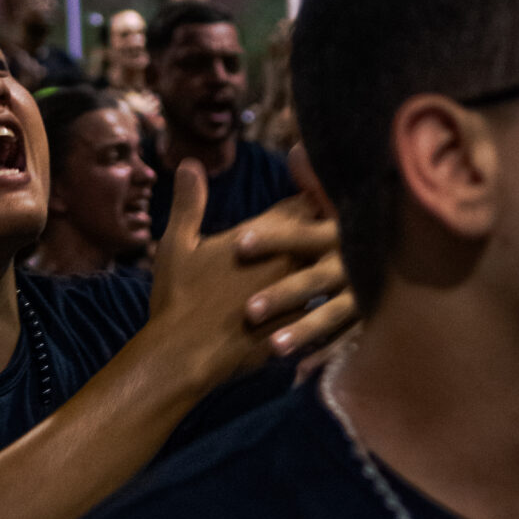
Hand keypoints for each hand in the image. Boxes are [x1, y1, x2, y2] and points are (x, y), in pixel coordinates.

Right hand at [148, 161, 353, 390]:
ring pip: (330, 271)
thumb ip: (190, 202)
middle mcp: (289, 260)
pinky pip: (325, 309)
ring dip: (333, 263)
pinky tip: (331, 304)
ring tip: (341, 257)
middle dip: (329, 226)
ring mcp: (297, 295)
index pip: (303, 204)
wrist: (185, 355)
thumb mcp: (177, 244)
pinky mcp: (300, 326)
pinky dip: (329, 301)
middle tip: (339, 218)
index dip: (313, 194)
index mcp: (264, 236)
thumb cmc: (178, 297)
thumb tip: (190, 163)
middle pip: (324, 234)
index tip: (319, 189)